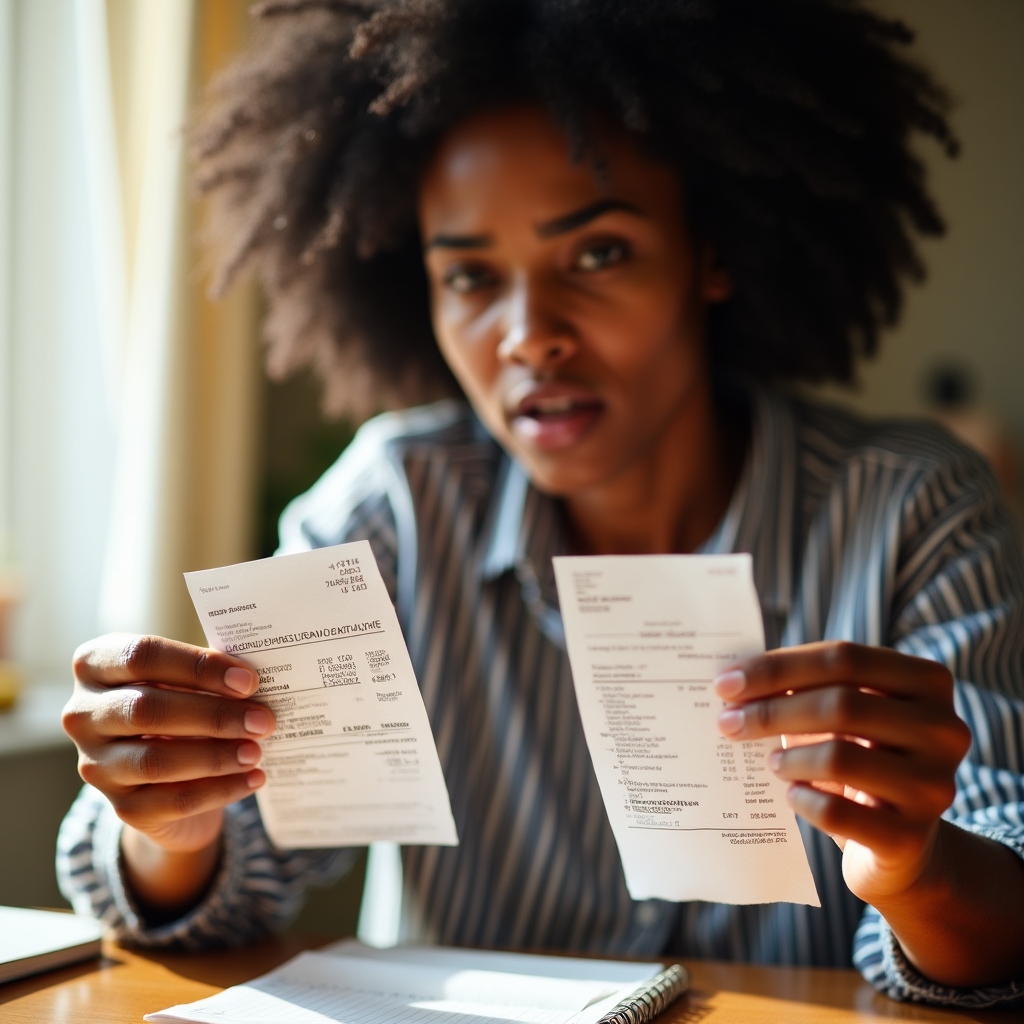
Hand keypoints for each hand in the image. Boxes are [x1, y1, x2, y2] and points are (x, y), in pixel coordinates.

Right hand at [63, 633, 274, 854]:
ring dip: (216, 755)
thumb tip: (250, 680)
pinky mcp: (122, 807)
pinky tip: (253, 778)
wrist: (163, 772)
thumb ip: (209, 674)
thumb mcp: (187, 681)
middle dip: (213, 715)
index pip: (142, 656)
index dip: (197, 666)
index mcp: (95, 665)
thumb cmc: (180, 704)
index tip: (248, 681)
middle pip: (146, 709)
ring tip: (256, 751)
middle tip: (262, 719)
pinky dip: (221, 789)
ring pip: (156, 760)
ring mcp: (96, 765)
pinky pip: (174, 801)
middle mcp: (82, 715)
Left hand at [713, 641, 970, 904]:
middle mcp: (944, 730)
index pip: (844, 657)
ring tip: (772, 763)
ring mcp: (933, 786)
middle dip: (771, 711)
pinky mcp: (910, 838)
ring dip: (789, 758)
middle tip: (727, 723)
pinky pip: (837, 812)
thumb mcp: (847, 714)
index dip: (778, 667)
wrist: (903, 846)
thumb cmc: (862, 758)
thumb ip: (806, 686)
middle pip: (842, 704)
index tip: (726, 683)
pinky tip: (793, 796)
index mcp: (928, 682)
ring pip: (839, 758)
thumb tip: (733, 679)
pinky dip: (802, 800)